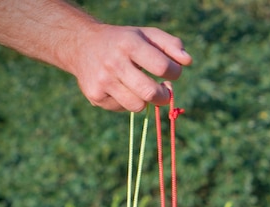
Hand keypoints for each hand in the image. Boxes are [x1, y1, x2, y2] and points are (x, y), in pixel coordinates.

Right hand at [70, 25, 191, 111]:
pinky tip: (119, 88)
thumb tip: (188, 61)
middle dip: (163, 96)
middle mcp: (114, 62)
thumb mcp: (146, 35)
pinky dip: (127, 101)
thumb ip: (170, 45)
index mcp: (129, 44)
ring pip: (138, 106)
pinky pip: (123, 108)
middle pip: (150, 93)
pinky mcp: (95, 96)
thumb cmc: (124, 42)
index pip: (162, 67)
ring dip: (145, 100)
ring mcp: (103, 81)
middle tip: (164, 92)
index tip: (172, 73)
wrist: (81, 45)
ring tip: (140, 87)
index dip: (174, 74)